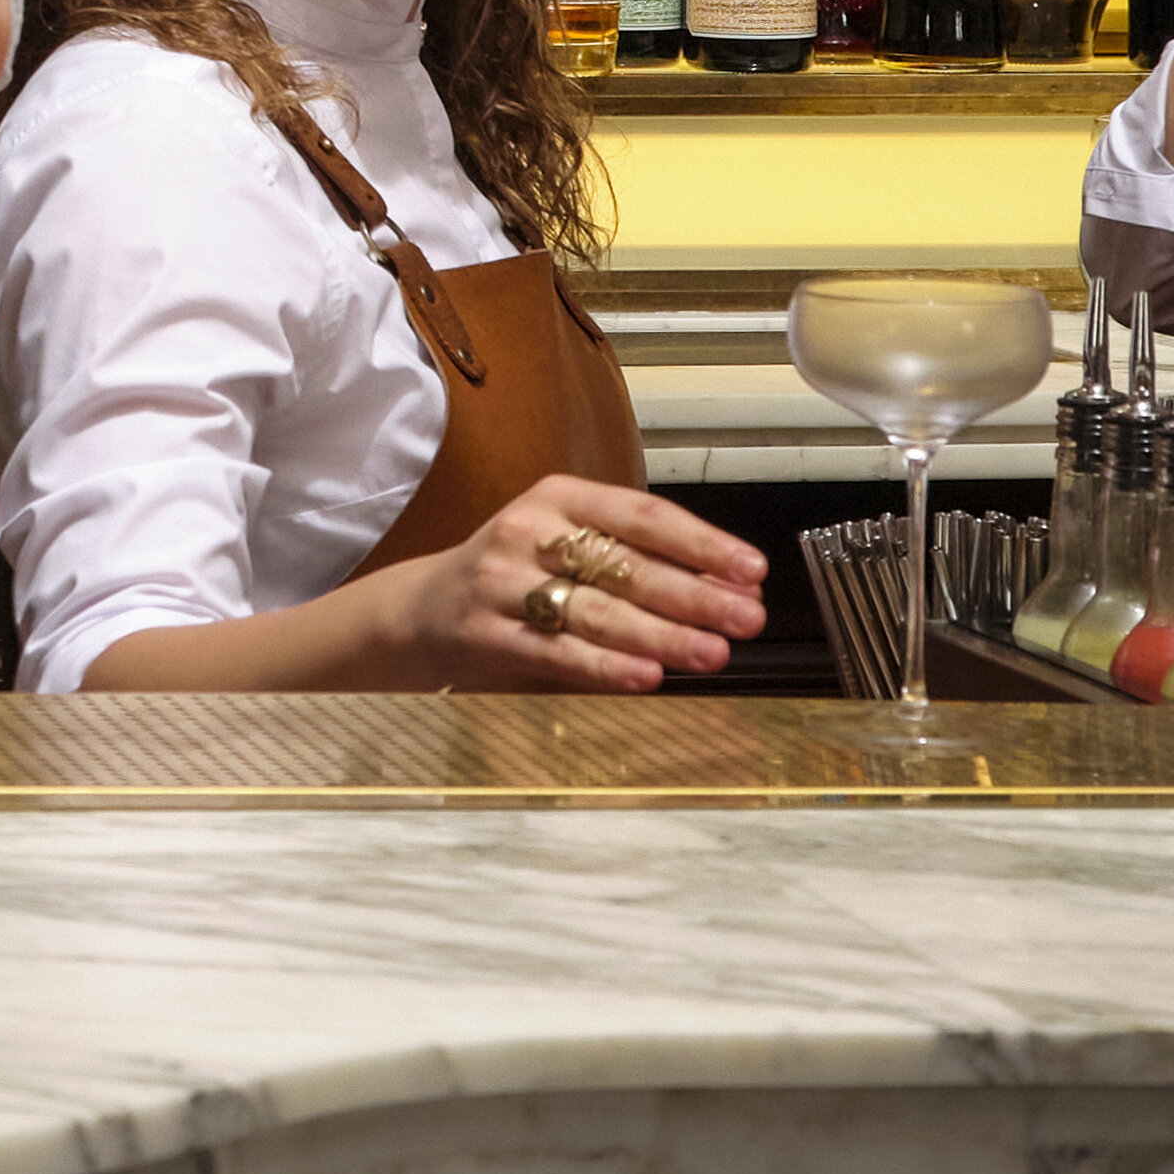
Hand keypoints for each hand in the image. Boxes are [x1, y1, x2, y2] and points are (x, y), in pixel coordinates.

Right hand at [393, 473, 767, 693]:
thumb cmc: (515, 577)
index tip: (750, 570)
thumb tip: (729, 590)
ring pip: (597, 610)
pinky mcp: (487, 631)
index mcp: (559, 497)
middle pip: (626, 565)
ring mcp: (502, 581)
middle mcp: (527, 530)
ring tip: (711, 653)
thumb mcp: (567, 547)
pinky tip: (646, 676)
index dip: (702, 544)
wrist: (423, 611)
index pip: (643, 515)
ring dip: (663, 635)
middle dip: (695, 596)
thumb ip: (639, 563)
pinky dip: (607, 666)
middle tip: (745, 619)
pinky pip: (558, 651)